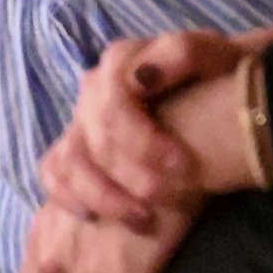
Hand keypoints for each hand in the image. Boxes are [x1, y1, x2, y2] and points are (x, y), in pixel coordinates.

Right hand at [40, 30, 244, 223]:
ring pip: (70, 160)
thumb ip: (183, 54)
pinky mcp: (72, 149)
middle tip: (171, 197)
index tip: (185, 166)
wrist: (218, 92)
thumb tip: (143, 77)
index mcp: (122, 60)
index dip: (144, 140)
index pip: (113, 101)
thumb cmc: (219, 75)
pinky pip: (53, 173)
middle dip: (134, 174)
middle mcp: (94, 89)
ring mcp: (80, 120)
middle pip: (96, 138)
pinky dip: (68, 196)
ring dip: (104, 195)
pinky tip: (96, 217)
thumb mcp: (216, 56)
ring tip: (143, 218)